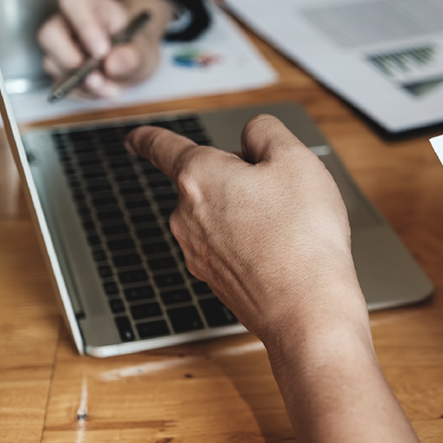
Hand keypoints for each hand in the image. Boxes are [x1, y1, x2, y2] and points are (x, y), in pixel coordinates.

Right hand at [37, 0, 173, 98]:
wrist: (134, 60)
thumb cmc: (136, 44)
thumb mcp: (145, 48)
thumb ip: (133, 55)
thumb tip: (112, 65)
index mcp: (90, 5)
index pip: (73, 3)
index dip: (84, 26)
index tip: (102, 50)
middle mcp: (68, 24)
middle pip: (50, 34)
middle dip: (69, 59)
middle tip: (95, 77)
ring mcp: (60, 48)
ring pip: (52, 63)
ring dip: (80, 83)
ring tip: (109, 88)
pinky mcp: (61, 71)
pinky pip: (61, 84)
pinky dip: (83, 93)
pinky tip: (104, 92)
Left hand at [125, 115, 421, 442]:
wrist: (307, 310)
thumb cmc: (302, 236)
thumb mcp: (295, 158)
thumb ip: (267, 132)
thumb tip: (253, 136)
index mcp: (199, 176)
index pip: (162, 147)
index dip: (149, 138)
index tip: (135, 138)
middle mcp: (187, 216)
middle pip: (208, 181)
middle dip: (239, 179)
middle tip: (282, 189)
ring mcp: (199, 253)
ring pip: (221, 216)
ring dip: (249, 213)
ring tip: (291, 227)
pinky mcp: (217, 281)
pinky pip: (232, 248)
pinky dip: (253, 244)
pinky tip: (284, 251)